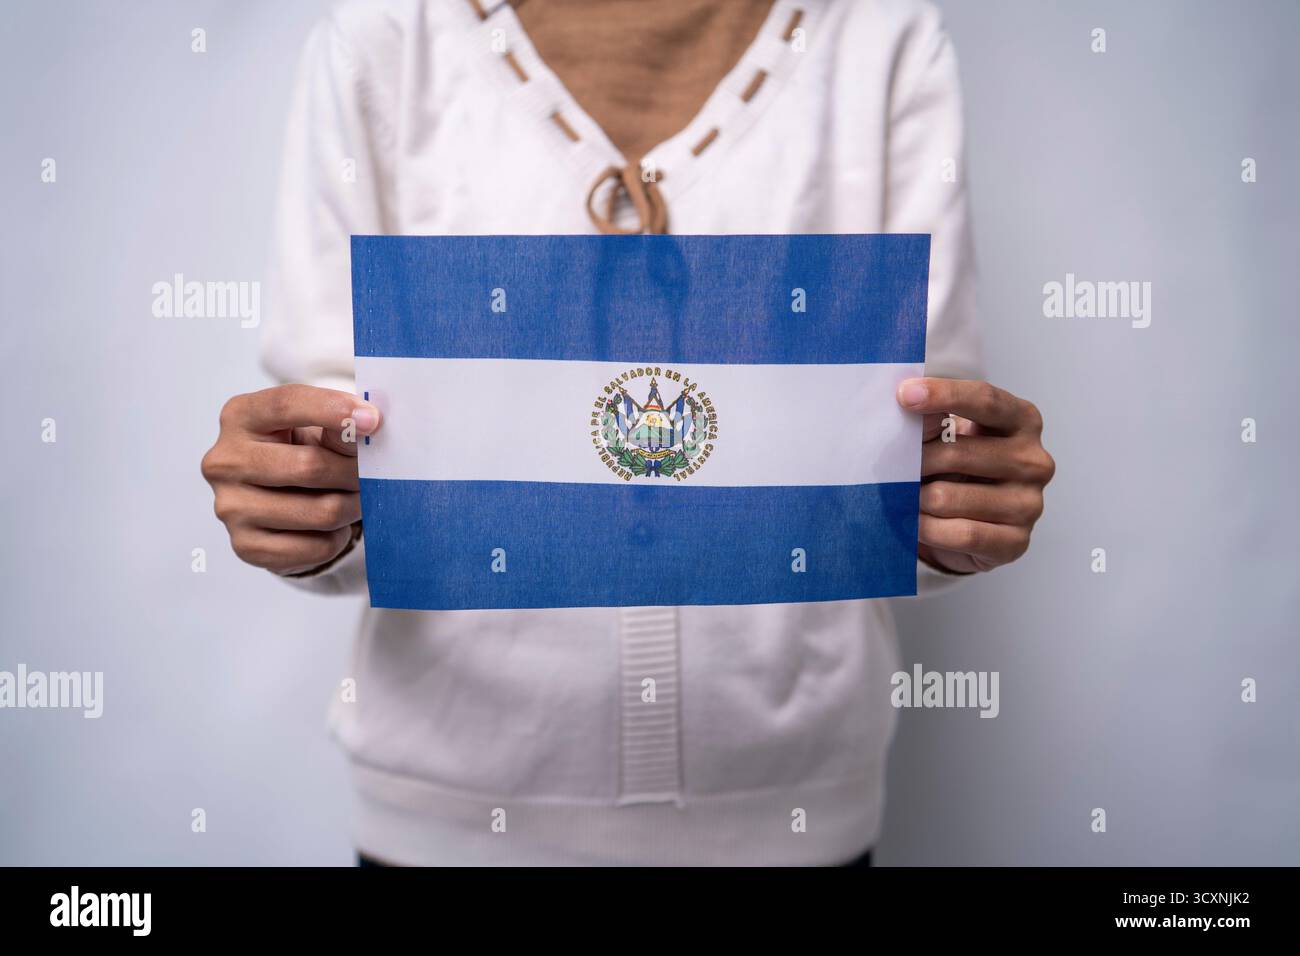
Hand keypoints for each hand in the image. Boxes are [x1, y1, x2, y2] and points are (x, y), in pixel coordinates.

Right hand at [201, 384, 381, 574]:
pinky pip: (317, 547)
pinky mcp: (246, 546)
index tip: (374, 420)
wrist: (279, 497)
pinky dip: (337, 538)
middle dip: (354, 472)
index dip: (334, 410)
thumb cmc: (299, 451)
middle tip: (373, 473)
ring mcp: (230, 507)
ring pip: (322, 512)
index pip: (287, 404)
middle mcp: (225, 461)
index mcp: (240, 416)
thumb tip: (365, 426)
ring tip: (354, 498)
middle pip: (310, 466)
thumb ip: (337, 428)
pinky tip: (331, 526)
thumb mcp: (315, 428)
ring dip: (352, 506)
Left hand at [897, 378, 1053, 574]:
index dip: (944, 395)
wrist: (976, 522)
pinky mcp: (1017, 540)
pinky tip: (915, 523)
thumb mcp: (953, 435)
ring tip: (903, 497)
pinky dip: (927, 528)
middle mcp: (1034, 460)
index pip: (985, 400)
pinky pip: (960, 533)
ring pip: (947, 498)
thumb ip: (935, 420)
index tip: (904, 395)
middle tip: (889, 467)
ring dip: (915, 499)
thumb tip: (906, 406)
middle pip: (957, 453)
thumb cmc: (961, 466)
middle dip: (915, 461)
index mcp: (1022, 420)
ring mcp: (1029, 503)